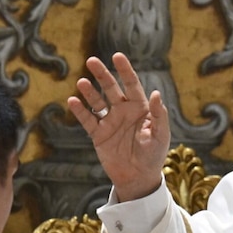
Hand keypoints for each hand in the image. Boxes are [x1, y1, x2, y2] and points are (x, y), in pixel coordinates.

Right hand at [67, 53, 170, 202]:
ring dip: (89, 92)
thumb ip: (159, 115)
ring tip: (82, 82)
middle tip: (91, 60)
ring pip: (97, 102)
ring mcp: (110, 122)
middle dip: (102, 74)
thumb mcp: (160, 135)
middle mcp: (124, 111)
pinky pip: (88, 120)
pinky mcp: (98, 135)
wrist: (139, 177)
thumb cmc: (154, 155)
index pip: (132, 84)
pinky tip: (73, 101)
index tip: (117, 56)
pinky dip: (80, 111)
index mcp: (140, 108)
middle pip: (111, 88)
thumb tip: (156, 93)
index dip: (125, 70)